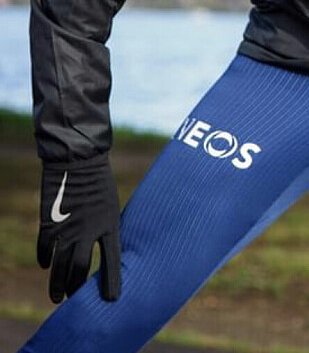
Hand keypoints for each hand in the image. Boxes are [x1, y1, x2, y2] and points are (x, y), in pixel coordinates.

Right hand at [37, 155, 121, 302]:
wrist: (78, 159)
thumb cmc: (99, 180)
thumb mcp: (110, 204)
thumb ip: (105, 227)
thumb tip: (99, 248)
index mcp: (110, 224)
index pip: (112, 260)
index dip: (112, 281)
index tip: (113, 300)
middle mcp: (88, 230)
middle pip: (80, 268)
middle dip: (76, 287)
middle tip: (74, 298)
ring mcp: (67, 228)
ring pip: (60, 266)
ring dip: (58, 284)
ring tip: (57, 298)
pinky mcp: (49, 223)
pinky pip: (45, 249)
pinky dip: (45, 259)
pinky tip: (47, 265)